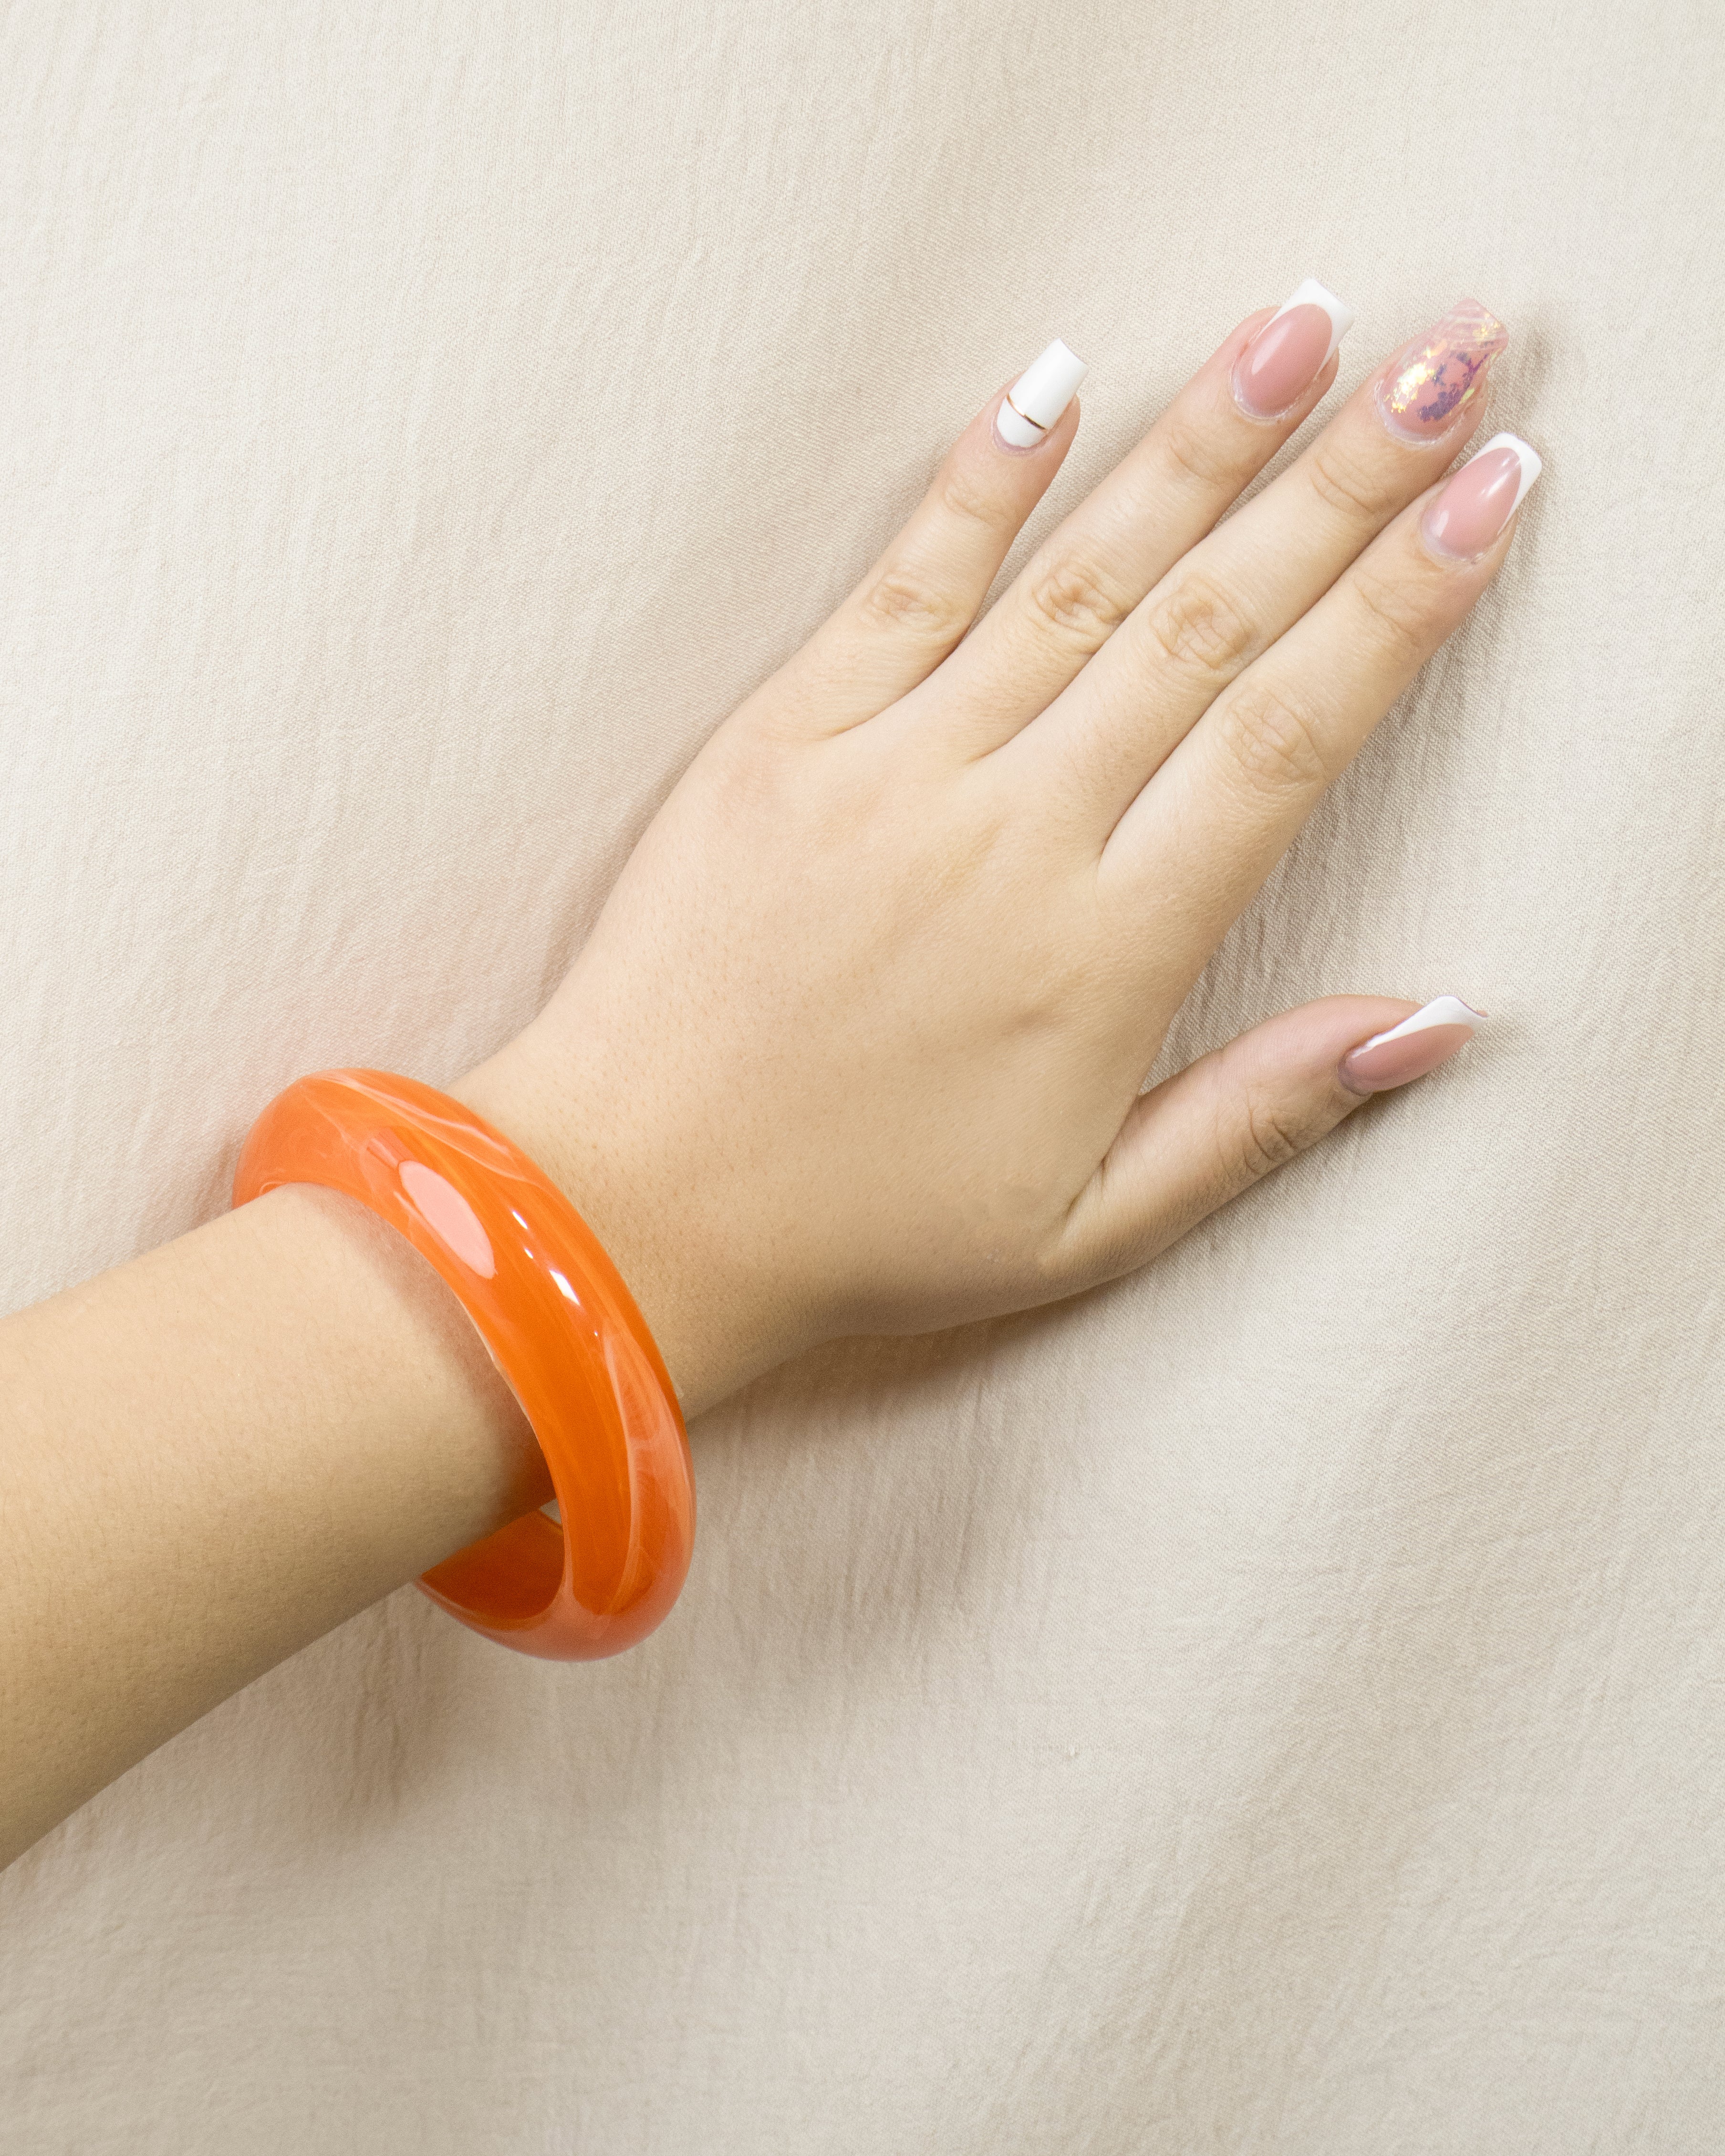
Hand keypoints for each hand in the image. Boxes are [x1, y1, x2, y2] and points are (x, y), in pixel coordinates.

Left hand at [459, 292, 1533, 1414]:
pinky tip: (1055, 381)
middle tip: (1447, 366)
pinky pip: (899, 586)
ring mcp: (890, 774)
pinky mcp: (781, 743)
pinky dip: (980, 482)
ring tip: (1298, 328)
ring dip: (1196, 446)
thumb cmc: (861, 1233)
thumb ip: (1262, 1116)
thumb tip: (1431, 1022)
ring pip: (1077, 581)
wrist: (630, 1211)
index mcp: (1102, 955)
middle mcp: (1011, 837)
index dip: (1402, 607)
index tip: (1490, 495)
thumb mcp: (1089, 1227)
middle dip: (1345, 484)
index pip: (1288, 740)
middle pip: (1208, 626)